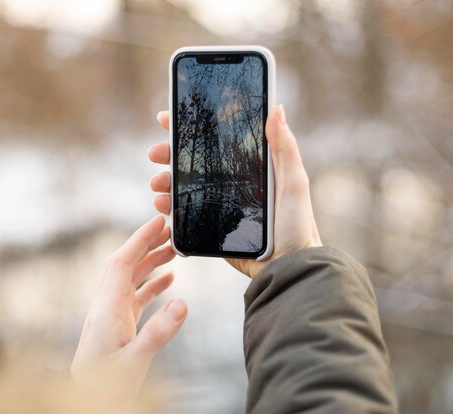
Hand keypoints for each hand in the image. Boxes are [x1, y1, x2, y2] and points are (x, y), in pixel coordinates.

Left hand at [71, 215, 186, 398]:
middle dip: (146, 244)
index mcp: (108, 310)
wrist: (86, 404)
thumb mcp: (134, 362)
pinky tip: (168, 282)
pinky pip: (135, 297)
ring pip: (130, 279)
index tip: (158, 221)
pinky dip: (151, 284)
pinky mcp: (117, 327)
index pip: (122, 263)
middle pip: (125, 264)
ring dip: (150, 262)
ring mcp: (111, 317)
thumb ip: (157, 333)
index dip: (139, 239)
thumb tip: (182, 303)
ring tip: (173, 250)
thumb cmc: (105, 387)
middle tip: (169, 229)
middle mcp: (107, 308)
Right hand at [148, 104, 321, 277]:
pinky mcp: (212, 227)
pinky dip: (169, 209)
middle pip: (192, 162)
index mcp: (248, 166)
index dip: (190, 127)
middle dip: (168, 155)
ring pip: (183, 187)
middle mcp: (230, 182)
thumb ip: (284, 147)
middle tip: (155, 153)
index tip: (167, 118)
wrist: (288, 266)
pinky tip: (162, 206)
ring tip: (158, 184)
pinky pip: (185, 214)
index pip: (215, 139)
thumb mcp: (294, 181)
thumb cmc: (297, 223)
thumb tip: (276, 108)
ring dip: (165, 182)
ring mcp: (218, 205)